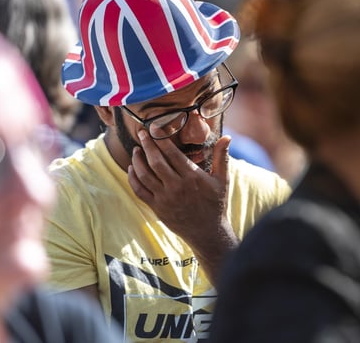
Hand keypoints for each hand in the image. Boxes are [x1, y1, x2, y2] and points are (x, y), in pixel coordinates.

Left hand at [127, 131, 237, 283]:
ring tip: (136, 149)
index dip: (162, 139)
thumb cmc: (216, 204)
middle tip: (142, 133)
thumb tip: (227, 136)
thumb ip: (222, 157)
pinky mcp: (157, 208)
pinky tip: (132, 168)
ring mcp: (165, 198)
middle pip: (156, 162)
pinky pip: (140, 191)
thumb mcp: (222, 179)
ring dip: (138, 160)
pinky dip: (133, 178)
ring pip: (145, 175)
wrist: (208, 232)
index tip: (155, 128)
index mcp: (193, 177)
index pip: (173, 154)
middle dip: (147, 145)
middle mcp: (177, 187)